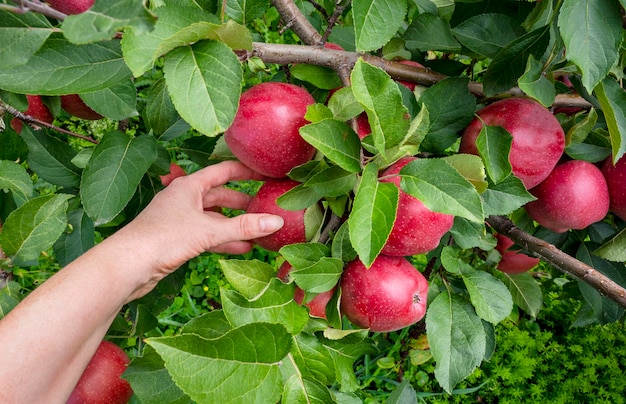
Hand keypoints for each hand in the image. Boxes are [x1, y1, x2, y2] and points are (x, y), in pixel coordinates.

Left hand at [113, 161, 283, 298]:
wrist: (128, 265)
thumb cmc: (163, 238)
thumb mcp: (209, 231)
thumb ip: (243, 227)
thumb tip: (276, 222)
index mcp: (189, 186)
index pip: (223, 171)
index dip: (245, 171)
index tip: (265, 173)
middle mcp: (184, 199)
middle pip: (220, 196)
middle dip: (242, 203)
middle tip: (265, 207)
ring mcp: (180, 220)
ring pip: (214, 219)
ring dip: (235, 225)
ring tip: (259, 232)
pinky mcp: (177, 239)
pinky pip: (207, 236)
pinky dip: (223, 240)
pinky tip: (241, 248)